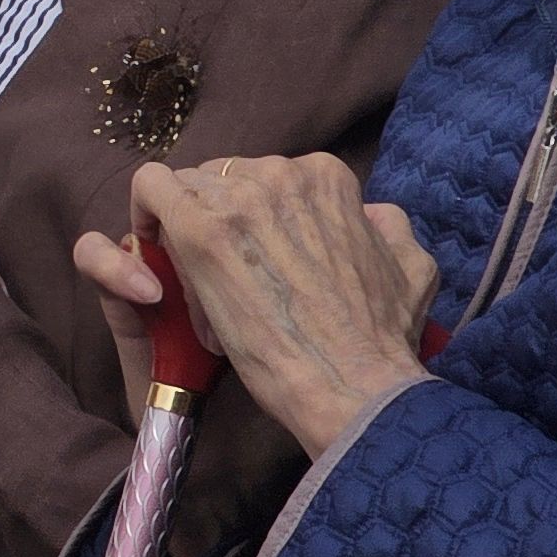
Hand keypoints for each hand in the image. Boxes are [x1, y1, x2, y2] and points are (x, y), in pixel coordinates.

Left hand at [115, 156, 437, 455]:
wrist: (353, 384)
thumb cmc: (382, 340)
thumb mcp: (409, 266)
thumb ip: (385, 227)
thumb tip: (368, 213)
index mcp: (327, 176)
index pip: (264, 178)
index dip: (253, 218)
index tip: (257, 259)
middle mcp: (282, 172)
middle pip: (221, 181)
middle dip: (217, 222)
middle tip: (226, 278)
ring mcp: (240, 196)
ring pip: (186, 189)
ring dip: (185, 231)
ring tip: (202, 288)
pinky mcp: (200, 226)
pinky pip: (151, 188)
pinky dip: (146, 212)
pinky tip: (152, 247)